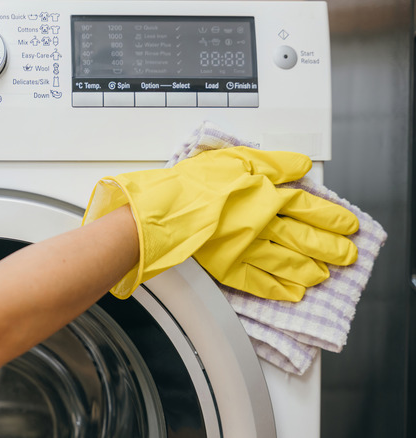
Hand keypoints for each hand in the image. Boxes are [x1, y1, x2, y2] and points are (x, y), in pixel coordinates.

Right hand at [83, 147, 357, 299]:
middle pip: (305, 238)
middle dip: (330, 247)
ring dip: (310, 270)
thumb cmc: (196, 182)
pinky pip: (260, 282)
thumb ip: (275, 163)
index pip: (308, 207)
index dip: (331, 217)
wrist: (168, 210)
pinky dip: (279, 289)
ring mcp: (248, 249)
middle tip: (348, 255)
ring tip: (324, 275)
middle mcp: (263, 225)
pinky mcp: (229, 267)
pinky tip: (292, 294)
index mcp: (267, 196)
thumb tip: (302, 166)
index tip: (348, 225)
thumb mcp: (238, 158)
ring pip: (288, 262)